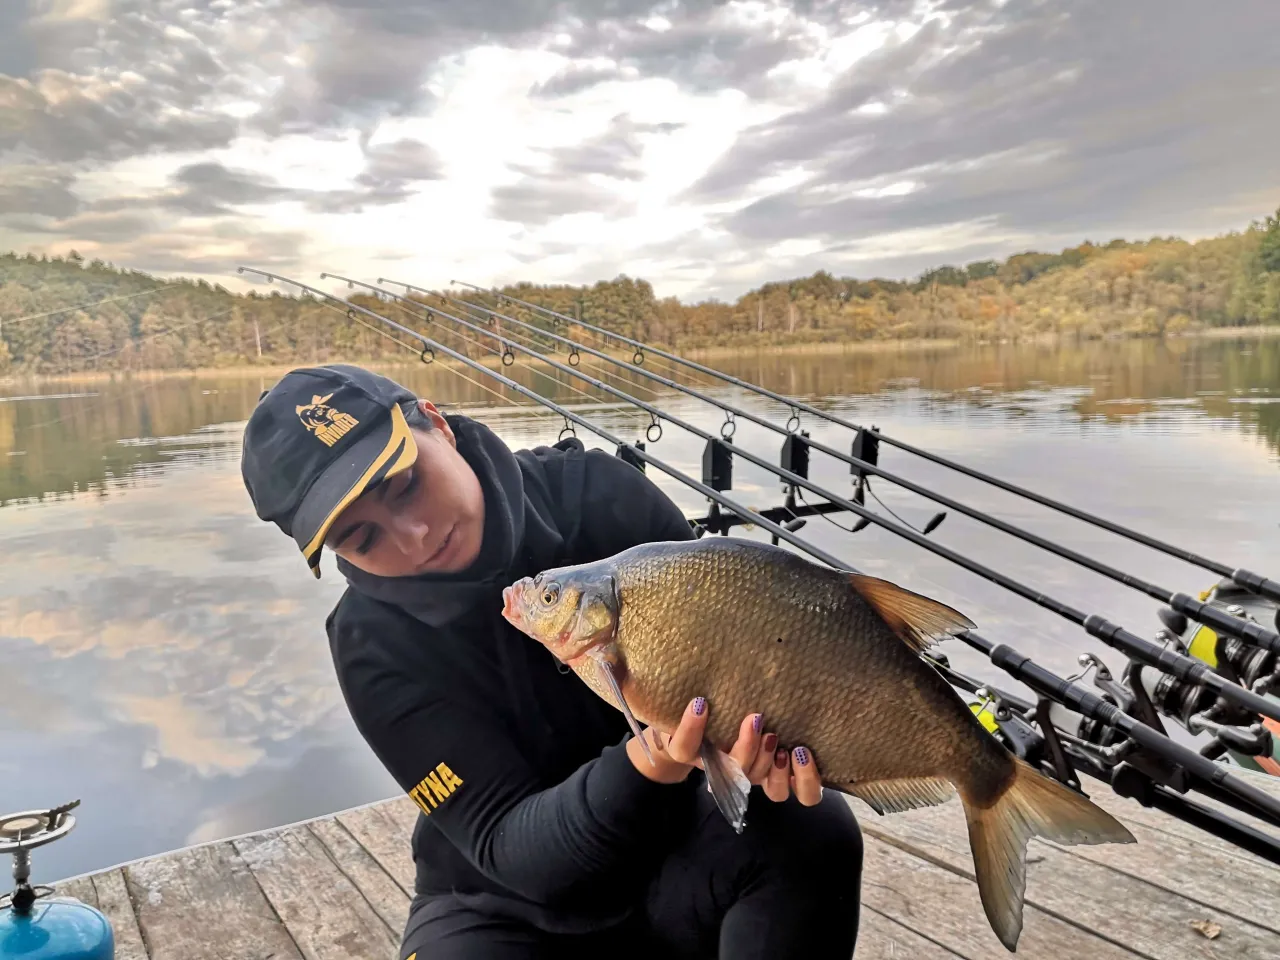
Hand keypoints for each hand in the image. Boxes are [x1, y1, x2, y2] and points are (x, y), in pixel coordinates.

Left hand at [627, 698, 822, 805]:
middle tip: (774, 737)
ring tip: (753, 719)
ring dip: (748, 748)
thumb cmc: (737, 704)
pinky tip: (701, 704)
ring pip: (738, 773)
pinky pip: (686, 749)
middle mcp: (748, 772)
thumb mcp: (766, 705)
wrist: (678, 712)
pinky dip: (693, 727)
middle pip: (773, 790)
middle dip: (777, 766)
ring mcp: (717, 764)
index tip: (802, 751)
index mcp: (775, 765)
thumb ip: (788, 707)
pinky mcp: (684, 751)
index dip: (807, 780)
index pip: (805, 793)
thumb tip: (814, 683)